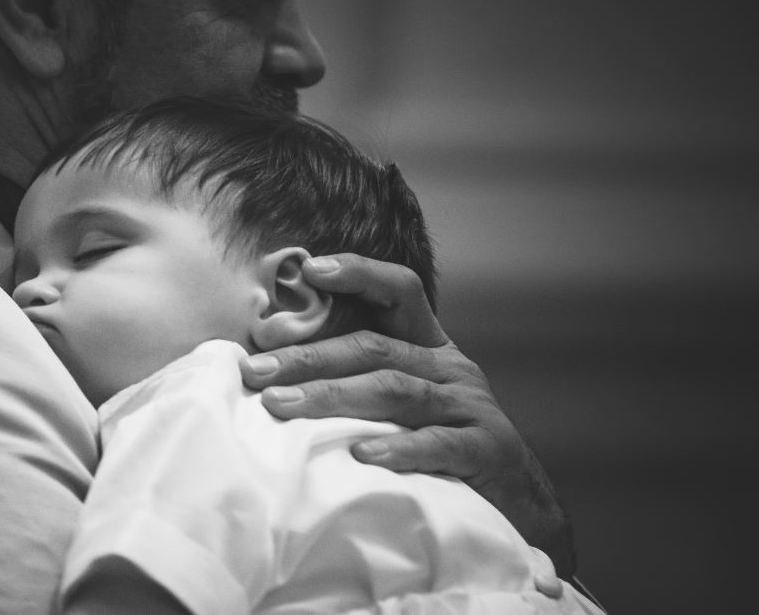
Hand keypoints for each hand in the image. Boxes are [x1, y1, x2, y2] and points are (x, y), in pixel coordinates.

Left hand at [238, 253, 574, 576]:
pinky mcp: (487, 450)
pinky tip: (361, 456)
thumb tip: (271, 368)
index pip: (399, 290)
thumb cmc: (438, 449)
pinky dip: (398, 449)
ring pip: (395, 390)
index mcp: (429, 346)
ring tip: (282, 405)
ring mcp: (471, 407)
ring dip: (332, 396)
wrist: (517, 505)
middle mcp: (451, 367)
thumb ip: (355, 380)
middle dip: (309, 356)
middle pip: (374, 348)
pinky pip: (439, 445)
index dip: (358, 273)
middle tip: (256, 370)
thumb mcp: (401, 404)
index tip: (310, 269)